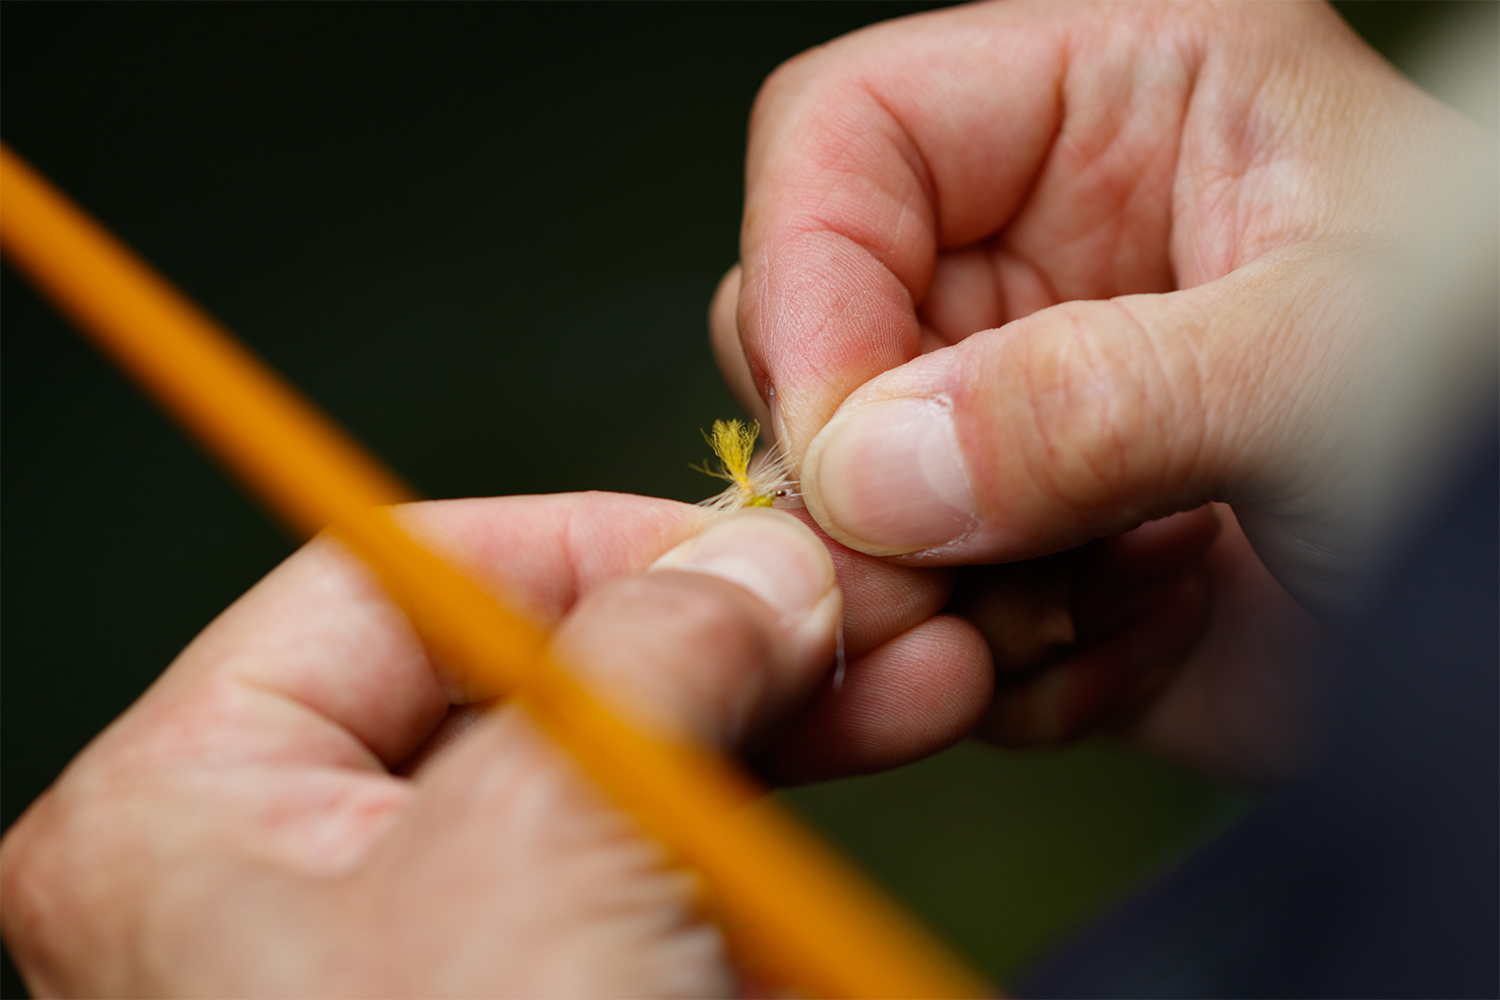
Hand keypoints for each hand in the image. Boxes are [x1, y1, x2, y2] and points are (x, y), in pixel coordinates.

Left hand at [0, 494, 989, 996]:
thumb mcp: (545, 848)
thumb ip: (648, 655)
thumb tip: (751, 566)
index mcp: (192, 808)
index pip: (393, 581)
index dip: (585, 543)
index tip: (744, 544)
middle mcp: (292, 874)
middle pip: (526, 676)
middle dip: (719, 635)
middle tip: (864, 612)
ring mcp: (428, 951)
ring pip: (613, 772)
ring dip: (777, 719)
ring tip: (919, 683)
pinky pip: (656, 878)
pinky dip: (767, 832)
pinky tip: (864, 781)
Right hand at [711, 1, 1495, 780]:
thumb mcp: (1336, 361)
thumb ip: (1104, 396)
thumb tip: (874, 468)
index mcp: (1110, 106)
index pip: (847, 138)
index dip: (813, 284)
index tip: (852, 446)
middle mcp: (1038, 256)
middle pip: (811, 334)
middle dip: (868, 479)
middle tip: (965, 561)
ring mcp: (1017, 416)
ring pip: (841, 504)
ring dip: (949, 592)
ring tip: (1118, 598)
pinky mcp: (1019, 551)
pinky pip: (917, 620)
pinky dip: (1012, 669)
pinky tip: (1155, 636)